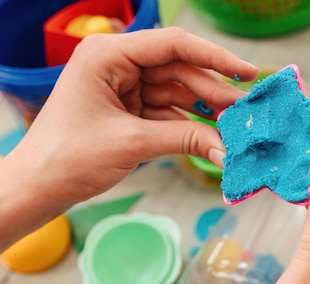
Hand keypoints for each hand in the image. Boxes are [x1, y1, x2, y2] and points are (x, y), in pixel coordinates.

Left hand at [0, 27, 257, 248]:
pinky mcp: (129, 110)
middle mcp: (118, 65)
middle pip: (179, 70)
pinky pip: (168, 112)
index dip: (214, 57)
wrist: (38, 187)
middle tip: (245, 111)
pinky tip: (211, 137)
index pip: (173, 45)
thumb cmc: (68, 157)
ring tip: (234, 126)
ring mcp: (124, 88)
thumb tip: (228, 150)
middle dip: (212, 91)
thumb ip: (184, 140)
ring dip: (204, 110)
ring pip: (176, 92)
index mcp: (108, 55)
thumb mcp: (131, 143)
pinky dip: (189, 126)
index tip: (247, 73)